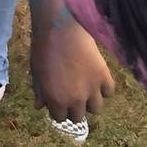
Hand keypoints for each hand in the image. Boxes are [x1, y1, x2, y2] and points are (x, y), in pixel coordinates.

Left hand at [29, 4, 114, 122]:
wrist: (60, 28)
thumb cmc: (43, 48)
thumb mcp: (36, 71)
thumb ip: (40, 91)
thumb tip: (39, 106)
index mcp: (56, 100)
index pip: (60, 118)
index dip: (59, 110)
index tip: (59, 101)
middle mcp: (75, 100)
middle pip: (78, 118)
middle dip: (74, 108)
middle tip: (72, 95)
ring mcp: (92, 89)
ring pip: (96, 109)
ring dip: (90, 102)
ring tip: (86, 89)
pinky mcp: (104, 76)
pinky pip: (109, 92)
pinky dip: (104, 88)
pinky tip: (97, 80)